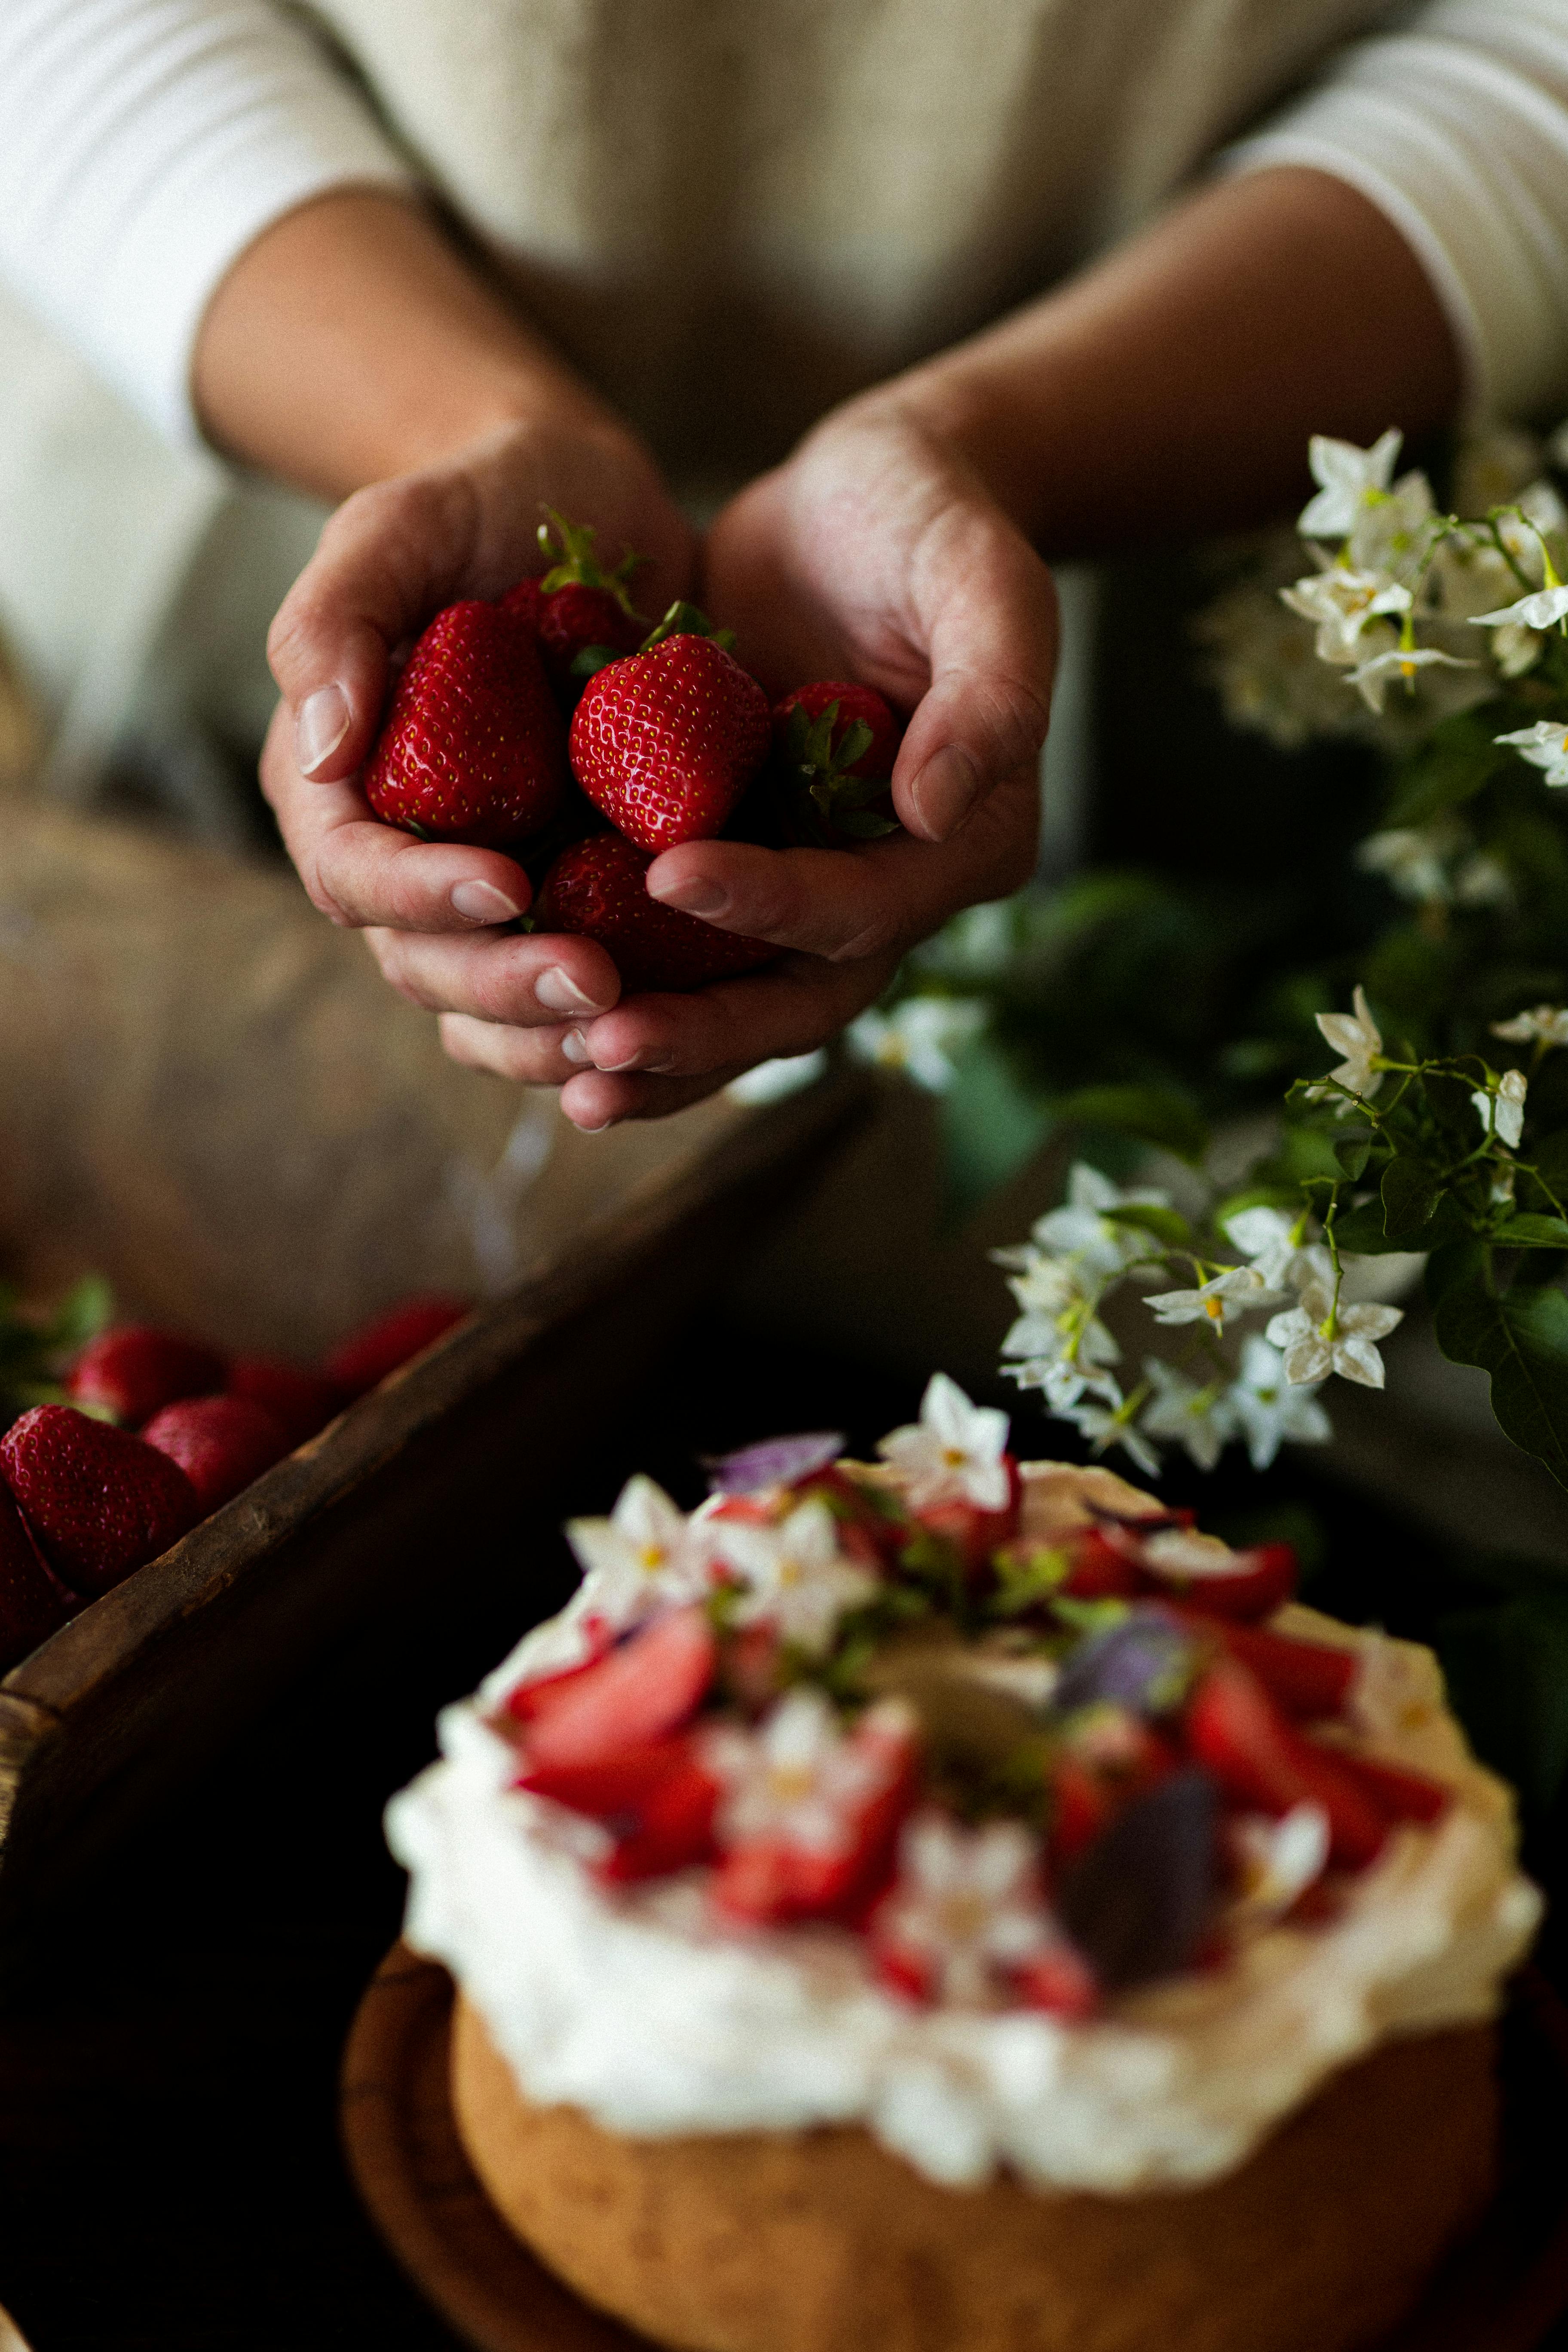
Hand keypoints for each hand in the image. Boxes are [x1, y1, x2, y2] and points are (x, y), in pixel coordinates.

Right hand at [260, 414, 695, 1097]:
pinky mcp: (582, 893)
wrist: (592, 507)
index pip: (353, 874)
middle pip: (427, 963)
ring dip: (556, 1035)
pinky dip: (625, 1022)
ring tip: (635, 1029)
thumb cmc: (481, 500)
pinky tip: (684, 1026)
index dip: (420, 896)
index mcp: (341, 785)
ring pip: (497, 1008)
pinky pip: (584, 989)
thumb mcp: (399, 524)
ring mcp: (498, 884)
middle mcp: (411, 855)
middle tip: (596, 985)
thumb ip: (334, 620)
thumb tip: (320, 746)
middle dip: (503, 987)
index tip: (505, 884)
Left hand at [471, 400, 1054, 1127]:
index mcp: (965, 843)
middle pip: (796, 999)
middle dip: (701, 1034)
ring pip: (733, 1005)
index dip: (773, 906)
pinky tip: (527, 1011)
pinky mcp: (739, 864)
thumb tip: (935, 808)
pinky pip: (679, 957)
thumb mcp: (987, 579)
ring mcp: (807, 887)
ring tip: (560, 1075)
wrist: (864, 500)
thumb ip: (994, 690)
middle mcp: (889, 891)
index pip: (863, 907)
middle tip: (599, 1048)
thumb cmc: (936, 520)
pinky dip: (616, 990)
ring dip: (651, 1051)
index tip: (671, 873)